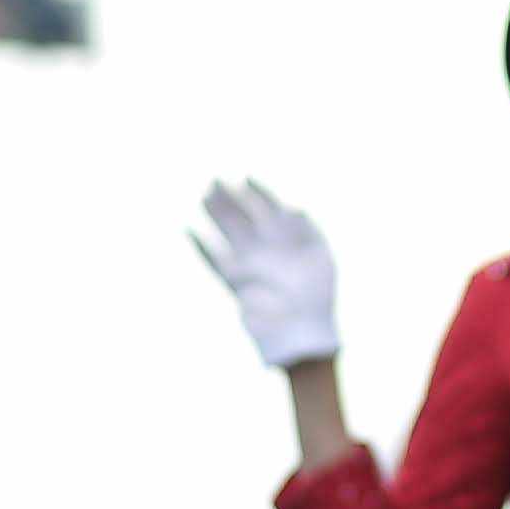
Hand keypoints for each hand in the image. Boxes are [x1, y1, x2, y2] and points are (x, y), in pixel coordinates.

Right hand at [192, 180, 340, 368]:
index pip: (270, 209)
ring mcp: (249, 267)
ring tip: (205, 197)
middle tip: (215, 180)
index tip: (246, 177)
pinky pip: (215, 262)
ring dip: (216, 216)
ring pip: (228, 235)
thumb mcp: (318, 256)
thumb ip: (306, 230)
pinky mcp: (235, 285)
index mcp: (287, 241)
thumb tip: (294, 207)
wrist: (302, 330)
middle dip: (230, 199)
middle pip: (244, 218)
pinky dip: (202, 247)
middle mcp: (266, 251)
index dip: (258, 192)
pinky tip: (191, 231)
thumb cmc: (317, 294)